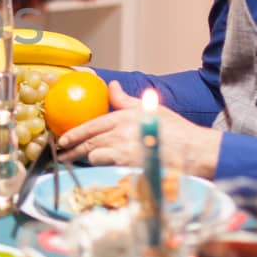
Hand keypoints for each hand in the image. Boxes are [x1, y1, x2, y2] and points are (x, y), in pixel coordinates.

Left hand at [56, 81, 222, 176]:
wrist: (195, 151)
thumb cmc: (177, 132)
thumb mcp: (151, 109)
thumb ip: (126, 100)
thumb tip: (110, 85)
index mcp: (125, 116)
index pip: (93, 124)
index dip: (75, 133)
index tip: (63, 140)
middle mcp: (122, 131)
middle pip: (90, 141)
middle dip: (73, 150)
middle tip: (62, 156)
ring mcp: (124, 149)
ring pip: (95, 155)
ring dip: (88, 161)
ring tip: (78, 165)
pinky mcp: (129, 165)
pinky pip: (107, 168)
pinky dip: (101, 169)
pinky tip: (99, 171)